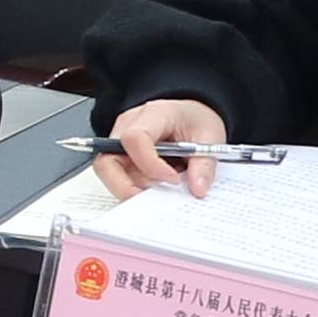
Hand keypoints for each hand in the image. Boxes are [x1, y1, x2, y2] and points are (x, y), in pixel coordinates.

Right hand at [94, 95, 229, 200]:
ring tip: (162, 191)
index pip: (134, 138)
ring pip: (110, 173)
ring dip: (133, 189)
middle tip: (151, 202)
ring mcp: (120, 142)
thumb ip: (204, 164)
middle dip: (125, 187)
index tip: (174, 179)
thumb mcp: (210, 137)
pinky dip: (136, 189)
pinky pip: (119, 178)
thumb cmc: (194, 120)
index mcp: (153, 114)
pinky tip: (157, 189)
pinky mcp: (121, 157)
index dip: (150, 165)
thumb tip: (198, 189)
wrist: (189, 116)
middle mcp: (128, 126)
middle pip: (107, 160)